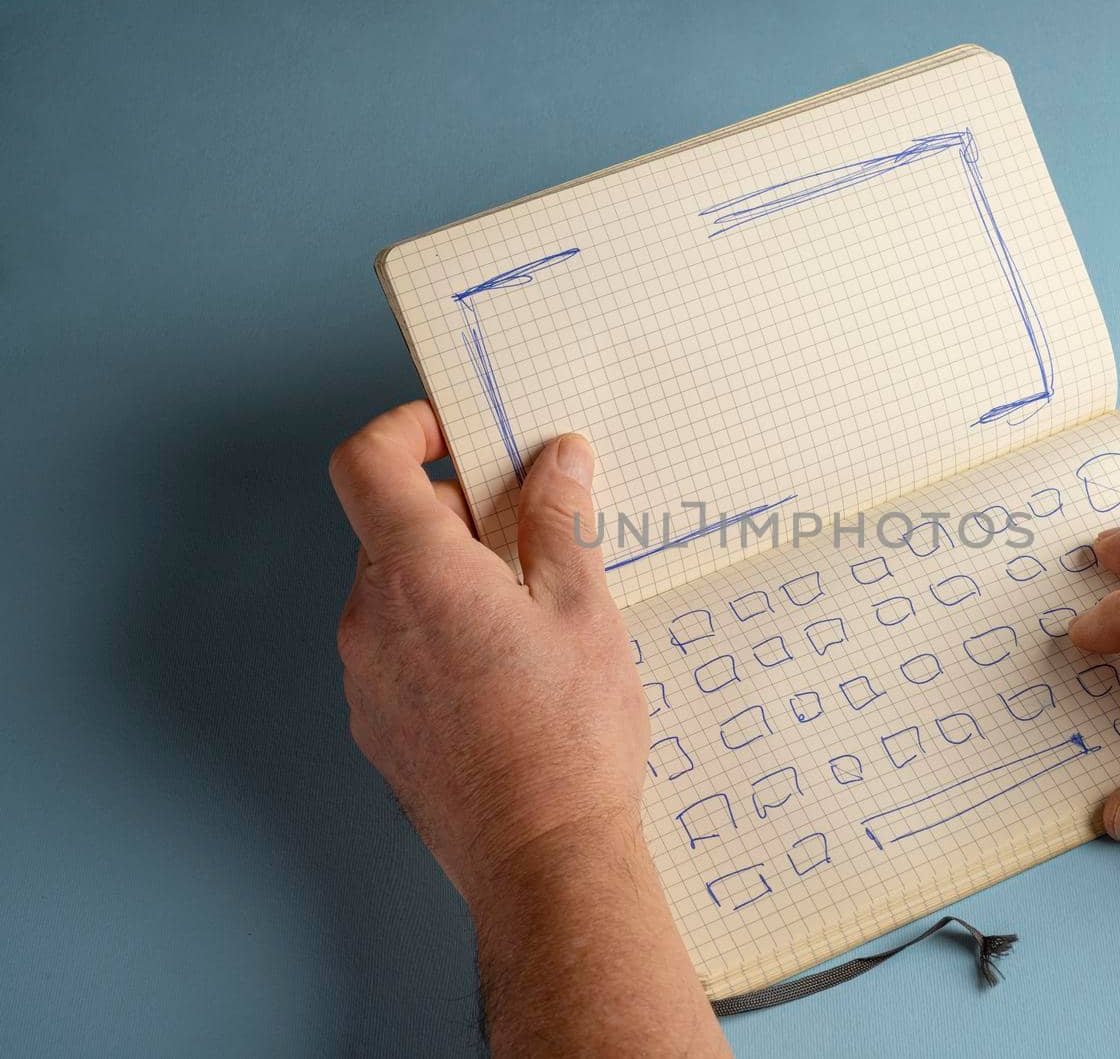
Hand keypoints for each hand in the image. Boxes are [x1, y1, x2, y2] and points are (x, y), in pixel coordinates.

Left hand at [329, 402, 727, 1055]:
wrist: (541, 857)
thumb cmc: (570, 738)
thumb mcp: (584, 609)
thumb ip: (560, 521)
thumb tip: (557, 458)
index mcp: (420, 573)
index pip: (366, 462)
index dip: (403, 430)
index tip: (451, 431)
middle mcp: (372, 618)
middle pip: (390, 526)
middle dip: (455, 512)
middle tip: (532, 530)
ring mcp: (366, 677)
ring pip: (396, 591)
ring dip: (450, 576)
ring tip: (531, 613)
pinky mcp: (377, 723)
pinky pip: (397, 647)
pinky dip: (439, 632)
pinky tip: (506, 670)